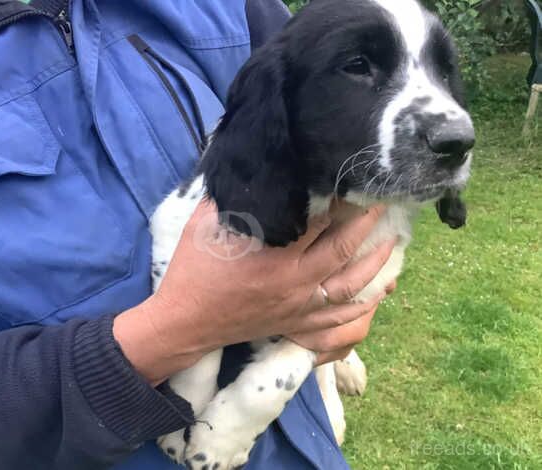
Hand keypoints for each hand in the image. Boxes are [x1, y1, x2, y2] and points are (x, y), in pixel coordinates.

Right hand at [115, 200, 394, 383]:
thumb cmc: (194, 269)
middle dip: (366, 224)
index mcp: (271, 255)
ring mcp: (299, 308)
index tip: (352, 181)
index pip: (317, 222)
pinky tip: (380, 291)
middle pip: (342, 251)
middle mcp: (293, 282)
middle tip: (382, 202)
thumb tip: (254, 168)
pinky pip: (341, 319)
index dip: (339, 201)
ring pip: (350, 286)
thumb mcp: (205, 223)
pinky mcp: (298, 325)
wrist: (186, 321)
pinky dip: (365, 305)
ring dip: (375, 263)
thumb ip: (232, 196)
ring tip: (392, 241)